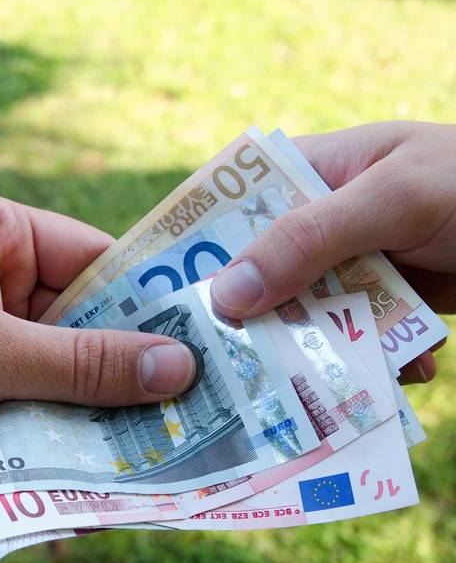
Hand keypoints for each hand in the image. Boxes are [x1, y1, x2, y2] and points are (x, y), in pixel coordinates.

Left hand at [0, 189, 194, 511]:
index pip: (95, 257)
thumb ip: (79, 362)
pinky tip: (104, 475)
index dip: (150, 297)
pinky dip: (67, 438)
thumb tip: (178, 367)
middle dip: (131, 367)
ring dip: (102, 413)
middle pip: (89, 321)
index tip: (207, 336)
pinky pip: (42, 409)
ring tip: (163, 447)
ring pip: (69, 373)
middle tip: (197, 404)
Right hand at [211, 121, 455, 382]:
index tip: (168, 294)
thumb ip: (310, 237)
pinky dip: (367, 364)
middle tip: (226, 359)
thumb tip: (226, 293)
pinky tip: (392, 378)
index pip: (236, 204)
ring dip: (314, 350)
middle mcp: (322, 224)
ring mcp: (352, 268)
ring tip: (308, 389)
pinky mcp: (382, 306)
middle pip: (263, 272)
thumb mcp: (395, 198)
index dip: (199, 245)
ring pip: (305, 315)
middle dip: (253, 314)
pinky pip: (353, 340)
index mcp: (313, 173)